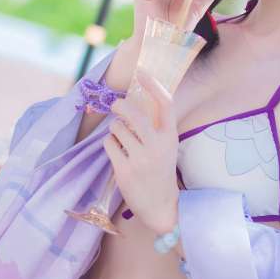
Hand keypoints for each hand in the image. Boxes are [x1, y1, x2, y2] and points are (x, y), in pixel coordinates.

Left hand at [104, 69, 179, 235]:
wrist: (161, 206)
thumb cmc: (161, 171)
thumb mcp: (167, 147)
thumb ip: (155, 126)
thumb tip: (133, 101)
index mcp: (171, 137)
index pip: (165, 103)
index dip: (153, 85)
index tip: (141, 72)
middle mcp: (158, 146)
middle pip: (134, 113)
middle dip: (120, 106)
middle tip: (115, 105)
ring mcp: (141, 159)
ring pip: (117, 128)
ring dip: (114, 129)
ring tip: (121, 140)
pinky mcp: (125, 170)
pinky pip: (108, 144)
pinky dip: (109, 144)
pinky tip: (117, 152)